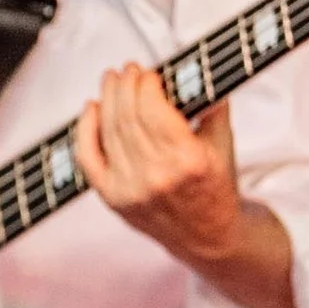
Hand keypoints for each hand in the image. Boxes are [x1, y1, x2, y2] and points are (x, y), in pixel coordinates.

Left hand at [77, 68, 251, 271]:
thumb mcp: (223, 144)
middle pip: (128, 117)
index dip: (146, 84)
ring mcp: (130, 189)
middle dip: (125, 86)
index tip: (148, 72)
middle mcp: (157, 176)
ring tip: (111, 81)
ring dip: (107, 99)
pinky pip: (88, 157)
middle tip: (128, 70)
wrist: (208, 237)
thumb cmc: (216, 188)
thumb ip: (212, 107)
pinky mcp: (112, 199)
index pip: (154, 110)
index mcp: (189, 161)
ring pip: (109, 131)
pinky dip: (85, 130)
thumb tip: (196, 71)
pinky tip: (91, 109)